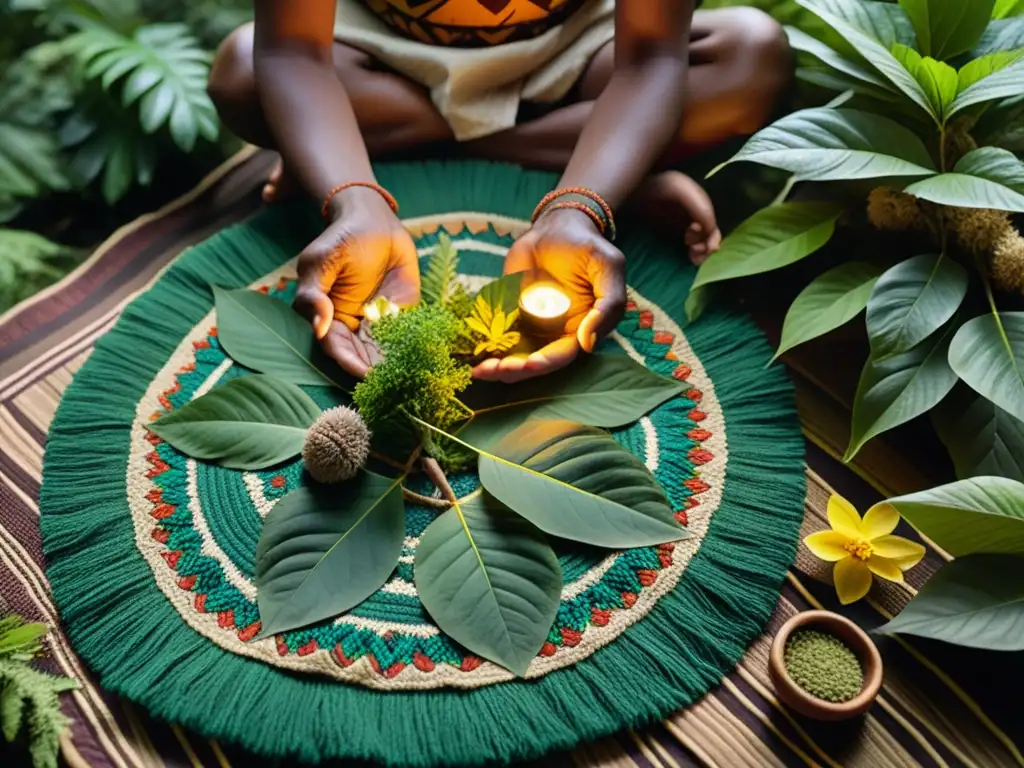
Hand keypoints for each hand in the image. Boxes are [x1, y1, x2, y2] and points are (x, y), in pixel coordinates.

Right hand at [293, 188, 418, 377]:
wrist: (375, 221)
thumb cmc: (342, 239)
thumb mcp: (320, 261)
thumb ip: (313, 294)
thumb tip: (318, 327)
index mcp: (329, 318)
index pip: (336, 348)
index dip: (349, 363)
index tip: (364, 375)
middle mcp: (354, 326)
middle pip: (361, 357)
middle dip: (375, 372)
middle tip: (392, 385)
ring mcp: (379, 323)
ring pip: (384, 353)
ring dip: (395, 367)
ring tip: (409, 380)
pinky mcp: (403, 315)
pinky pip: (407, 338)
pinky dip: (414, 351)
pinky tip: (424, 362)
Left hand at [473, 208, 625, 382]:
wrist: (555, 228)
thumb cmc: (587, 246)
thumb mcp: (607, 266)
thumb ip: (608, 303)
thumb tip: (588, 342)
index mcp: (581, 329)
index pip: (563, 355)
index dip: (546, 362)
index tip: (528, 364)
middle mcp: (555, 333)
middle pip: (534, 361)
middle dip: (514, 370)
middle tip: (492, 371)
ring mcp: (530, 326)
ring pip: (513, 355)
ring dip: (497, 366)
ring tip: (479, 370)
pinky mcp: (509, 315)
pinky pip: (495, 336)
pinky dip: (484, 348)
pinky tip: (471, 357)